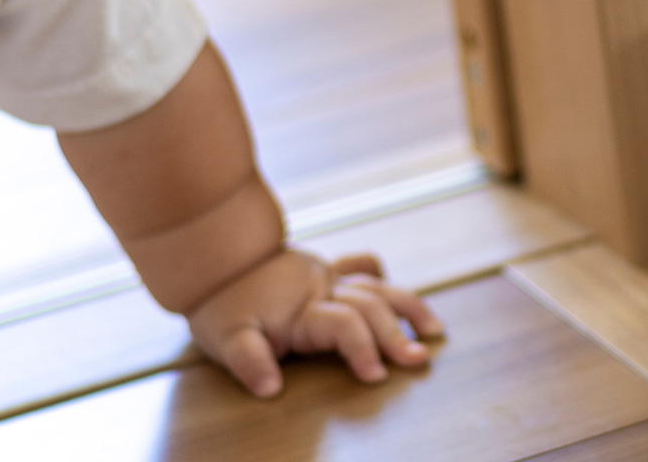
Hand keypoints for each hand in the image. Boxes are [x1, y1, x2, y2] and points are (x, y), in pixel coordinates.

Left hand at [185, 249, 444, 397]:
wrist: (213, 257)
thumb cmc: (219, 304)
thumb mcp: (225, 338)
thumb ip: (249, 361)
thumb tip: (270, 389)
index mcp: (303, 310)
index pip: (344, 326)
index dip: (363, 349)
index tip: (377, 377)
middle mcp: (323, 290)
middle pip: (371, 308)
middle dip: (397, 335)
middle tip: (420, 360)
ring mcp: (327, 277)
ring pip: (378, 287)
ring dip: (408, 307)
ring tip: (435, 330)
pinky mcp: (324, 269)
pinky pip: (360, 265)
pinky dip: (379, 276)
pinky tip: (394, 290)